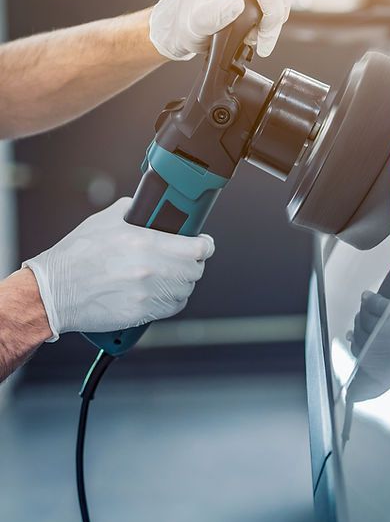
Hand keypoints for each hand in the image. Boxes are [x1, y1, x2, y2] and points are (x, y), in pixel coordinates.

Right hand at [23, 198, 214, 338]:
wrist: (53, 292)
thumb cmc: (76, 256)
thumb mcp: (105, 221)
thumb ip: (134, 211)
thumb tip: (152, 209)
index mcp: (145, 242)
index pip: (197, 247)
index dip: (205, 245)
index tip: (204, 243)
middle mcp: (150, 269)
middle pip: (196, 269)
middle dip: (194, 262)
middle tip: (186, 258)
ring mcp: (147, 294)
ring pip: (186, 289)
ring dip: (184, 282)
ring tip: (171, 275)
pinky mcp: (141, 313)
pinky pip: (173, 307)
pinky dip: (172, 299)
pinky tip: (162, 291)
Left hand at [149, 0, 293, 60]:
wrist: (183, 19)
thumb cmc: (190, 25)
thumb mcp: (196, 27)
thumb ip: (214, 17)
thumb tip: (237, 4)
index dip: (273, 13)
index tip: (265, 39)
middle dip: (277, 12)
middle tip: (265, 37)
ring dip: (279, 5)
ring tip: (264, 28)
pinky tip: (263, 14)